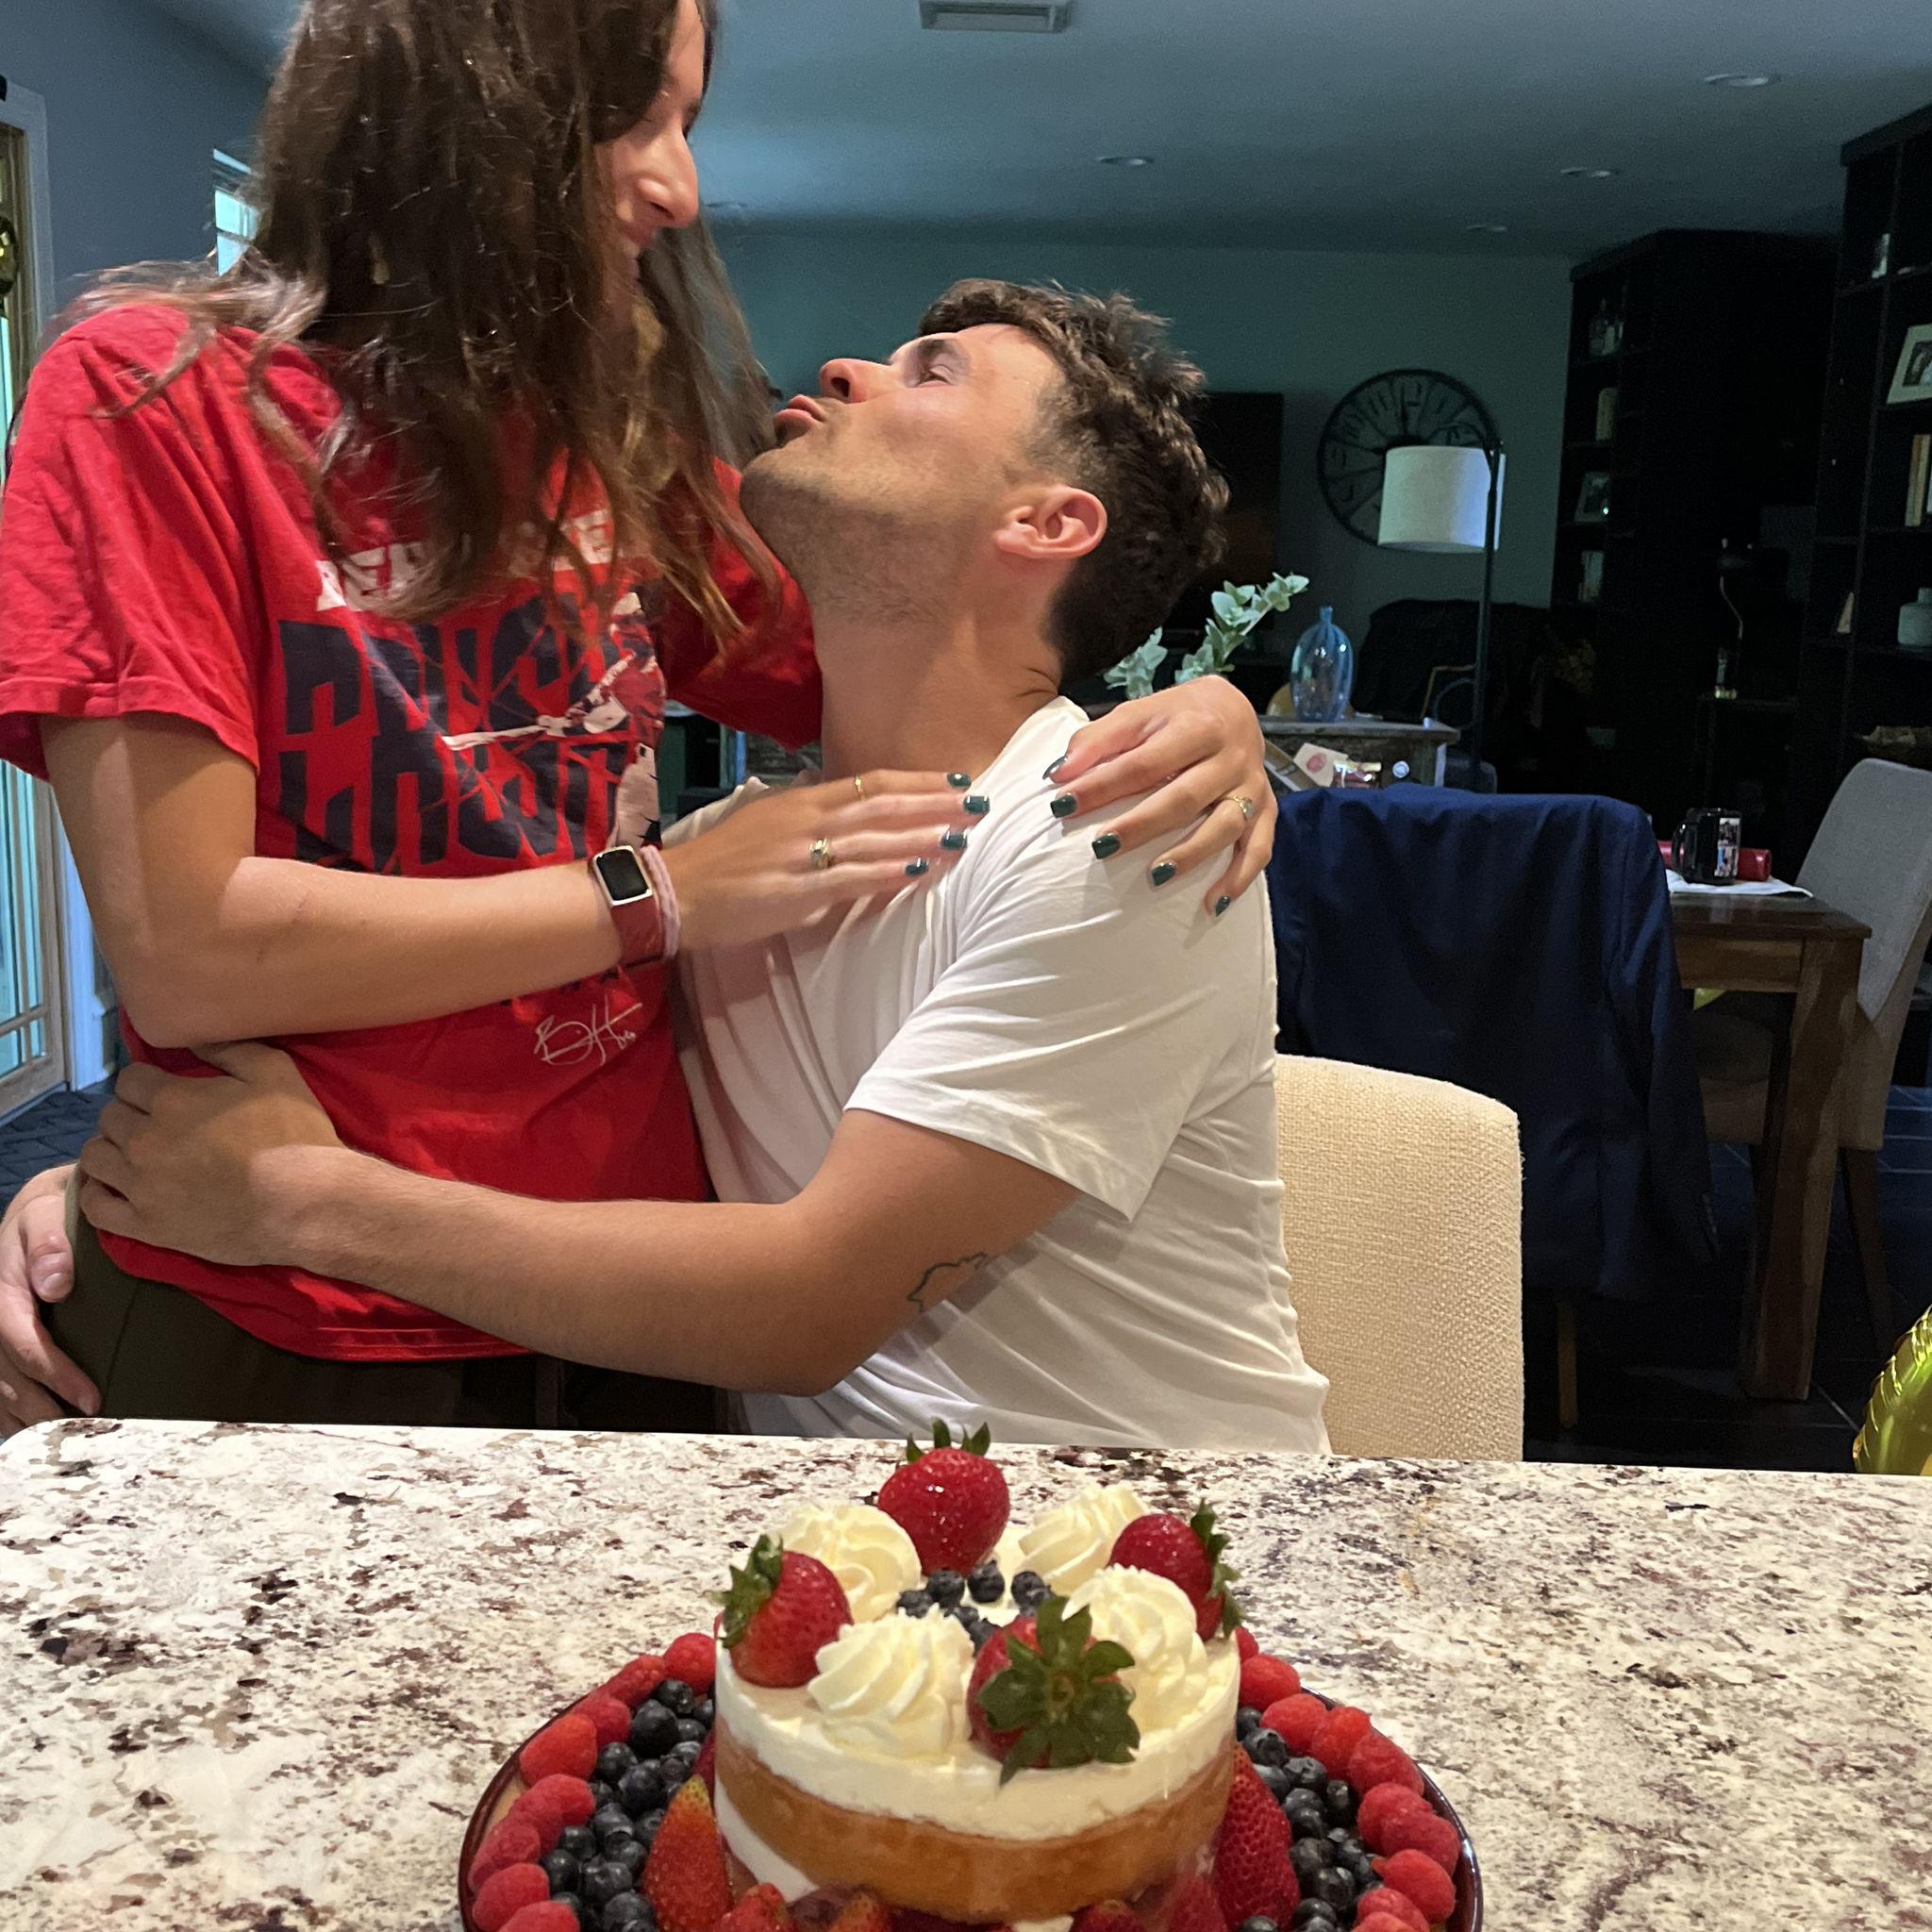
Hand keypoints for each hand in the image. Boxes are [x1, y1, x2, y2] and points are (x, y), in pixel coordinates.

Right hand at [0, 1164, 96, 1433]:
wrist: (38, 1215)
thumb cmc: (50, 1212)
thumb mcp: (45, 1211)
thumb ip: (48, 1242)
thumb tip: (55, 1285)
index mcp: (0, 1291)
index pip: (20, 1342)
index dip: (54, 1374)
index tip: (91, 1398)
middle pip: (6, 1379)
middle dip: (42, 1410)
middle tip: (85, 1434)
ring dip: (28, 1422)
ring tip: (68, 1445)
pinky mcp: (0, 1347)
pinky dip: (15, 1418)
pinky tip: (41, 1437)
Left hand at [77, 1045, 347, 1267]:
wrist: (305, 1204)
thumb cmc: (295, 1136)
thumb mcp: (275, 1073)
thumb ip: (229, 1048)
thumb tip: (191, 1037)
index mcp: (172, 1100)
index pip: (129, 1079)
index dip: (146, 1082)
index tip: (163, 1091)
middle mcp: (144, 1140)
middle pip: (110, 1116)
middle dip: (129, 1114)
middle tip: (156, 1123)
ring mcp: (141, 1186)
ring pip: (94, 1157)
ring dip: (110, 1149)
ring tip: (133, 1154)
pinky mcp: (145, 1224)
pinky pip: (96, 1207)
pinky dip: (96, 1193)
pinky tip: (113, 1187)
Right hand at [665, 770, 981, 951]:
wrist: (675, 891)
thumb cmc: (722, 863)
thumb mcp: (768, 824)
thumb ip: (811, 819)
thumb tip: (850, 818)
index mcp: (802, 800)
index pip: (871, 782)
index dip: (916, 781)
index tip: (954, 780)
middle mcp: (807, 819)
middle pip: (883, 804)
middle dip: (935, 803)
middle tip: (978, 802)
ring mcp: (802, 854)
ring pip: (876, 839)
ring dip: (924, 837)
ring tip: (964, 836)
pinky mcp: (796, 891)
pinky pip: (853, 878)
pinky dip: (890, 873)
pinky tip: (922, 871)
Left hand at [1048, 676, 1273, 911]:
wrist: (1234, 708)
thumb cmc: (1175, 717)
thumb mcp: (1137, 714)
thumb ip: (1097, 740)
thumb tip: (1058, 774)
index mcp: (1196, 725)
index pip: (1144, 762)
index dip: (1102, 786)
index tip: (1064, 805)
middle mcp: (1230, 756)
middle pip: (1184, 797)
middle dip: (1141, 825)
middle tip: (1102, 847)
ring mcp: (1251, 786)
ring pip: (1225, 825)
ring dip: (1192, 855)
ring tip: (1155, 877)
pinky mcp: (1266, 810)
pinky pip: (1258, 848)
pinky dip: (1239, 877)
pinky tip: (1213, 903)